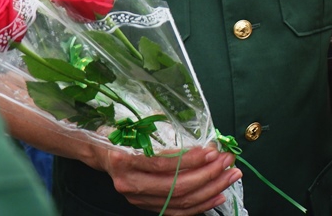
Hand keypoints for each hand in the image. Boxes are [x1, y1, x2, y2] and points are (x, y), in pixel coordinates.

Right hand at [96, 144, 240, 214]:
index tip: (213, 151)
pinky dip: (200, 205)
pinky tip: (218, 195)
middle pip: (175, 186)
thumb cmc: (122, 133)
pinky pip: (176, 211)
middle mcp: (129, 183)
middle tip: (228, 162)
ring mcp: (136, 198)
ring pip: (179, 201)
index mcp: (124, 159)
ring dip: (210, 189)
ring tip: (230, 176)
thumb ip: (163, 130)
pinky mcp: (145, 206)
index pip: (163, 164)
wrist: (101, 153)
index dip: (191, 160)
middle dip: (208, 175)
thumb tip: (203, 139)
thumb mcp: (137, 125)